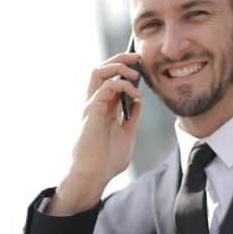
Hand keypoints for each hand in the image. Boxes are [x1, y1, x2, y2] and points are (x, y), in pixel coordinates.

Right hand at [47, 52, 142, 214]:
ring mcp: (91, 105)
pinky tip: (135, 95)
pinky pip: (106, 87)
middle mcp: (95, 103)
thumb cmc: (107, 160)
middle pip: (102, 70)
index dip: (124, 68)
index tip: (140, 65)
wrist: (95, 175)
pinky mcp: (91, 110)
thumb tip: (138, 101)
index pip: (110, 79)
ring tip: (134, 72)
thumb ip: (131, 117)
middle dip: (119, 59)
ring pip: (99, 72)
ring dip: (118, 66)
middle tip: (137, 58)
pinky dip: (122, 85)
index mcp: (103, 108)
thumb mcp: (127, 134)